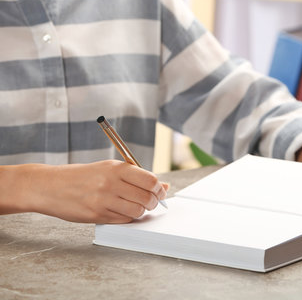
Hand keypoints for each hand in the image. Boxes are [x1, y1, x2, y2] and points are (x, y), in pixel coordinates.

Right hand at [24, 160, 168, 223]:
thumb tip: (164, 186)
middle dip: (154, 202)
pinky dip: (128, 217)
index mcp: (116, 168)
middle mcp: (111, 183)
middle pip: (147, 197)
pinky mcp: (97, 215)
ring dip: (142, 211)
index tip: (160, 192)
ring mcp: (104, 200)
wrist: (51, 186)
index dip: (159, 188)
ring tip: (136, 206)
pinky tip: (122, 211)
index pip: (150, 180)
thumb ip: (137, 176)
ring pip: (137, 211)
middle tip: (151, 202)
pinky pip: (124, 220)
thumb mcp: (110, 168)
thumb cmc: (84, 176)